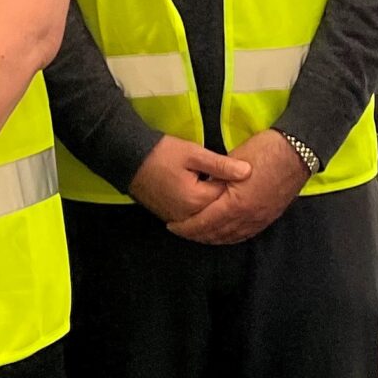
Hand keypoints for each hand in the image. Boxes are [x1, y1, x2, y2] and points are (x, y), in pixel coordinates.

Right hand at [127, 135, 251, 223]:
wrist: (129, 160)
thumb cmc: (162, 153)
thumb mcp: (194, 153)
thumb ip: (221, 165)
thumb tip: (248, 171)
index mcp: (196, 199)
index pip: (227, 199)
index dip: (239, 188)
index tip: (248, 177)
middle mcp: (188, 216)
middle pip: (218, 214)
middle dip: (232, 204)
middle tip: (244, 190)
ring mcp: (178, 220)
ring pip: (207, 223)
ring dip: (220, 214)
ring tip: (233, 202)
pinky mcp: (171, 218)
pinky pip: (195, 224)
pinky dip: (207, 219)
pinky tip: (216, 210)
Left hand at [165, 130, 308, 245]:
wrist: (298, 150)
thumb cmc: (265, 149)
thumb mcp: (233, 161)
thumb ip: (217, 177)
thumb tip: (204, 186)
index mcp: (235, 204)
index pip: (204, 223)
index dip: (186, 227)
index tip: (171, 225)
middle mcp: (248, 218)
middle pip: (216, 235)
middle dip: (196, 235)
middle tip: (181, 231)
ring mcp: (260, 219)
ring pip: (230, 237)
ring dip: (212, 238)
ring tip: (198, 233)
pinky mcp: (269, 217)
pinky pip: (245, 234)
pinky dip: (230, 236)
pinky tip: (223, 233)